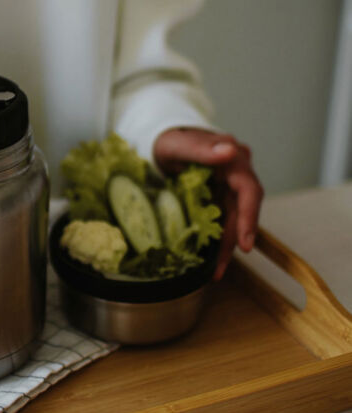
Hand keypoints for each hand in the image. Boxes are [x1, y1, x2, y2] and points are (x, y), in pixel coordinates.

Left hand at [153, 127, 263, 280]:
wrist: (163, 140)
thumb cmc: (171, 139)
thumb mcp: (179, 143)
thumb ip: (202, 148)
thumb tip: (229, 150)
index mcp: (233, 158)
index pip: (248, 189)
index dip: (249, 217)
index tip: (246, 243)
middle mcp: (236, 174)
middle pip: (242, 211)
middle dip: (235, 240)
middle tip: (221, 268)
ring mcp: (228, 187)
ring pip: (233, 220)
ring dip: (226, 246)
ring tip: (215, 272)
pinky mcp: (219, 198)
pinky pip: (222, 221)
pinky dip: (218, 239)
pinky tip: (211, 261)